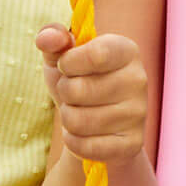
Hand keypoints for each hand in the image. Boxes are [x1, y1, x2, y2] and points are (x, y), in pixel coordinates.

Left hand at [36, 25, 147, 164]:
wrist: (97, 123)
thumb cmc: (78, 80)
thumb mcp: (62, 56)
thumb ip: (53, 39)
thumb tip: (46, 38)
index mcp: (126, 50)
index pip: (95, 55)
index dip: (68, 63)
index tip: (66, 65)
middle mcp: (139, 79)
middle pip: (78, 90)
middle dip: (63, 93)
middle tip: (72, 93)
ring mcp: (138, 114)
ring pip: (78, 121)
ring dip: (67, 118)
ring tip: (78, 112)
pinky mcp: (131, 144)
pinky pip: (85, 147)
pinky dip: (73, 142)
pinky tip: (81, 134)